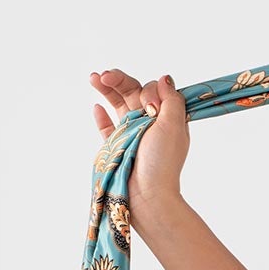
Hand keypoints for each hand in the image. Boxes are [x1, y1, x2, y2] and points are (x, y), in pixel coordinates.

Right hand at [89, 67, 189, 215]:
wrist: (146, 193)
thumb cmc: (162, 162)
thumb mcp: (173, 125)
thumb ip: (171, 99)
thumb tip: (165, 77)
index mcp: (166, 119)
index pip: (154, 91)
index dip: (149, 91)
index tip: (150, 106)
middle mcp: (149, 124)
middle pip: (133, 93)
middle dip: (119, 80)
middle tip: (105, 76)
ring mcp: (132, 134)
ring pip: (117, 105)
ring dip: (106, 90)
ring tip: (94, 78)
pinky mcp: (116, 146)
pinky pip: (107, 127)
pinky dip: (102, 116)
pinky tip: (97, 107)